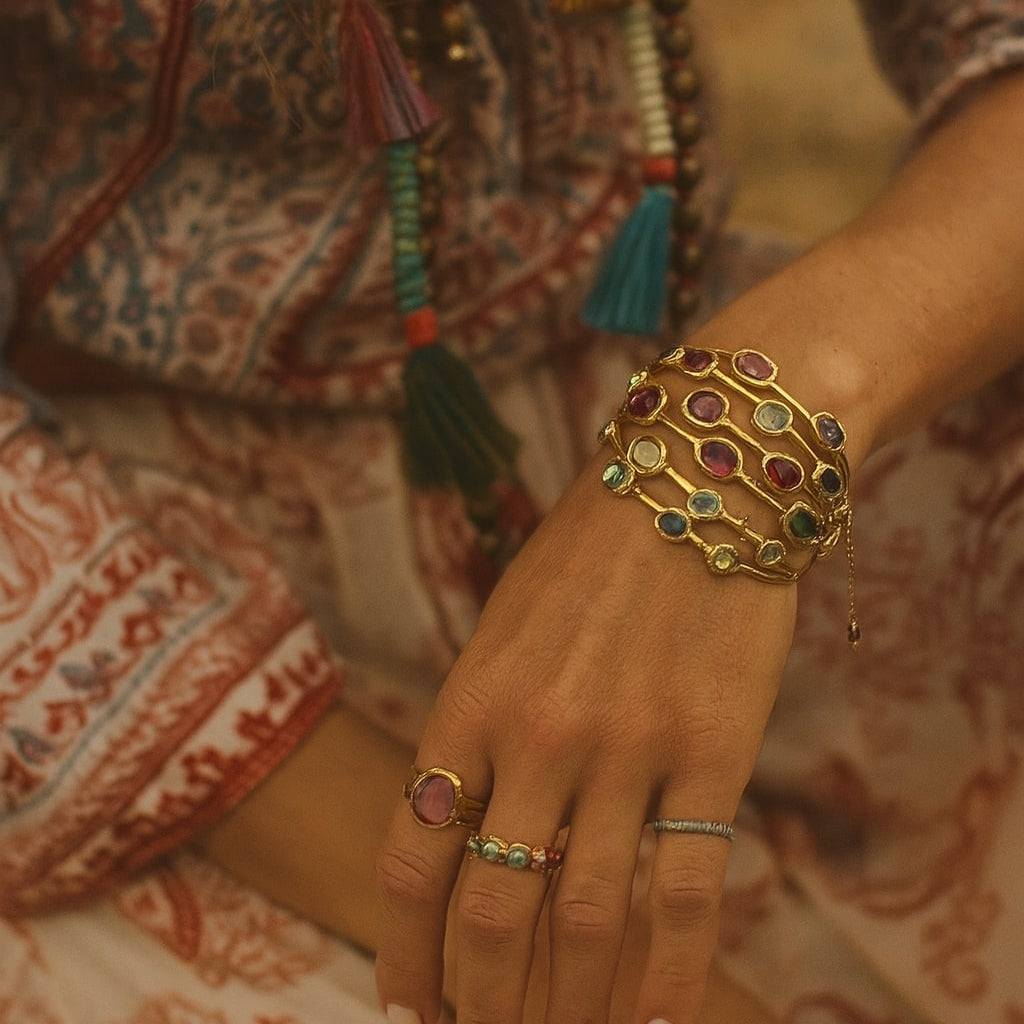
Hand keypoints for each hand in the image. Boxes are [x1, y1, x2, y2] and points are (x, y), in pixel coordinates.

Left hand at [375, 453, 794, 1023]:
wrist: (696, 481)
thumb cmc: (588, 554)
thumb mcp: (503, 629)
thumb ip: (482, 727)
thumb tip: (469, 828)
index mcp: (471, 704)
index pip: (415, 860)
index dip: (405, 952)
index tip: (408, 1005)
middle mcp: (539, 739)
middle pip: (492, 912)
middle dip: (481, 998)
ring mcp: (627, 751)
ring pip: (585, 920)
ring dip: (565, 1003)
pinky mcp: (712, 753)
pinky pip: (685, 891)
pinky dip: (669, 974)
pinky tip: (654, 1023)